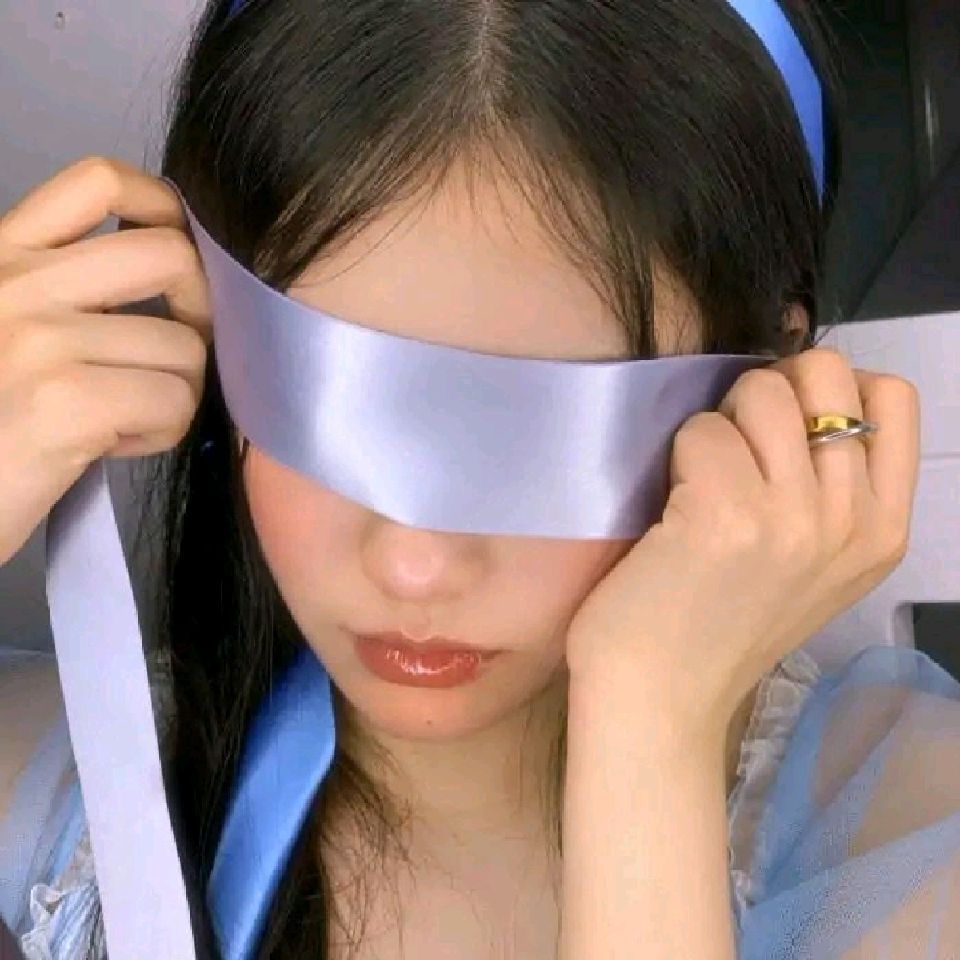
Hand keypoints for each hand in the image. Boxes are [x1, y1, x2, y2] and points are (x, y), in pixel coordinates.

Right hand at [0, 156, 211, 566]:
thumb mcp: (9, 332)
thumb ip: (66, 294)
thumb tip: (174, 283)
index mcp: (3, 258)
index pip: (100, 180)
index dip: (164, 209)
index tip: (176, 261)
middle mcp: (18, 282)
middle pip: (171, 255)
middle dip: (198, 310)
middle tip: (169, 355)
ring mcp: (39, 337)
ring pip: (184, 345)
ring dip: (175, 391)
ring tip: (125, 417)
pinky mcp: (64, 399)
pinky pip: (173, 400)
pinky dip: (161, 431)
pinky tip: (114, 445)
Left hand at [564, 346, 920, 737]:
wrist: (662, 698)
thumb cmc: (721, 625)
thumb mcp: (814, 565)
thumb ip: (830, 490)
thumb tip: (798, 398)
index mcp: (884, 530)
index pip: (892, 397)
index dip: (828, 388)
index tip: (783, 424)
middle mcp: (852, 521)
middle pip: (826, 373)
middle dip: (768, 390)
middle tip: (734, 444)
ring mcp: (794, 517)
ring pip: (760, 393)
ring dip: (717, 423)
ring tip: (699, 480)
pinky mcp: (726, 514)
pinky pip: (702, 430)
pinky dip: (679, 455)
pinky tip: (673, 509)